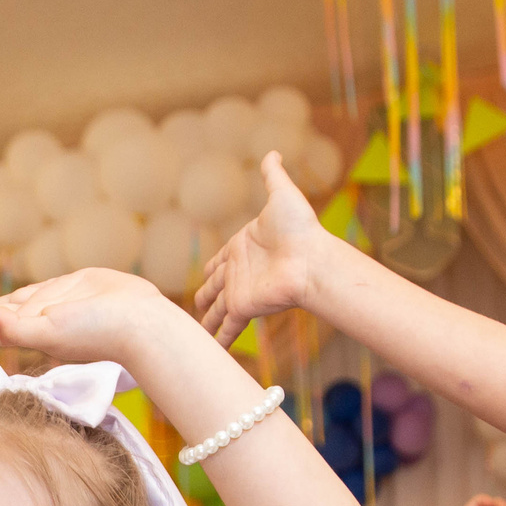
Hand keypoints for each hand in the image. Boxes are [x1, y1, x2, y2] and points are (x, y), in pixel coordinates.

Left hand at [0, 268, 172, 362]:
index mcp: (28, 333)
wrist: (142, 324)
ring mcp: (57, 306)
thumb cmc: (97, 333)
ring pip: (19, 304)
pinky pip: (46, 290)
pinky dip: (28, 297)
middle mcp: (39, 321)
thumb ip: (17, 329)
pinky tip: (19, 303)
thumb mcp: (51, 332)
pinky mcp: (77, 290)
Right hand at [195, 154, 331, 345]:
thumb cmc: (300, 228)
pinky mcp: (244, 307)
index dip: (210, 269)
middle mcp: (238, 272)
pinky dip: (218, 340)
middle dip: (203, 299)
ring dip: (204, 323)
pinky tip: (209, 354)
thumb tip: (273, 151)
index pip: (218, 262)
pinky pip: (227, 326)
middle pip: (213, 288)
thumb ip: (273, 176)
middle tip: (193, 310)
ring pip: (215, 310)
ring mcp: (240, 291)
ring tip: (193, 336)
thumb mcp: (282, 195)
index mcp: (242, 248)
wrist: (312, 259)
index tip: (204, 277)